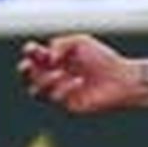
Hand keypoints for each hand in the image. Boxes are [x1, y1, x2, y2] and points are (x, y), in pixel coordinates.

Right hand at [17, 34, 141, 112]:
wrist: (122, 78)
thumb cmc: (103, 58)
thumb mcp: (81, 42)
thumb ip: (61, 44)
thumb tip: (47, 57)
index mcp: (54, 59)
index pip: (33, 55)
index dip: (29, 51)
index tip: (34, 49)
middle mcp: (52, 75)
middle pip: (26, 75)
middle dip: (25, 70)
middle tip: (30, 65)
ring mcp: (58, 91)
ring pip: (35, 90)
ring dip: (44, 80)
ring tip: (61, 72)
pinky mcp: (66, 104)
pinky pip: (55, 98)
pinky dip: (64, 88)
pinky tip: (79, 81)